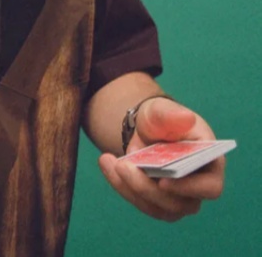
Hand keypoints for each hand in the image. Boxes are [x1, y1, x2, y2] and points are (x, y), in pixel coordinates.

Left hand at [98, 97, 224, 220]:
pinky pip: (140, 202)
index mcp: (210, 163)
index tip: (163, 181)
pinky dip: (121, 185)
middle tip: (123, 165)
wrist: (146, 129)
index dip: (190, 189)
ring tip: (110, 161)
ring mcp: (178, 199)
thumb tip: (186, 118)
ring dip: (130, 187)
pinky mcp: (158, 202)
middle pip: (178, 203)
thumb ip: (172, 114)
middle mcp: (198, 187)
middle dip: (147, 188)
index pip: (211, 187)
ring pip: (156, 207)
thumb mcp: (161, 110)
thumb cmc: (161, 119)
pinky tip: (107, 163)